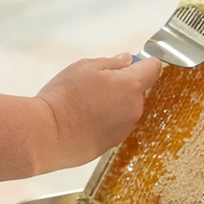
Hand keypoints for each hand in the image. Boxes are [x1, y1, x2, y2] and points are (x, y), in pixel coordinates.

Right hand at [35, 54, 161, 168]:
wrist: (50, 134)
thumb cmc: (66, 98)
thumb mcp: (85, 67)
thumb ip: (111, 62)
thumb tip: (125, 61)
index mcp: (131, 85)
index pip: (152, 68)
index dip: (143, 62)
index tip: (133, 61)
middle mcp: (134, 108)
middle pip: (139, 89)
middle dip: (124, 83)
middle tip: (98, 82)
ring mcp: (125, 127)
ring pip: (127, 107)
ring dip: (115, 102)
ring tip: (88, 102)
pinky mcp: (114, 142)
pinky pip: (117, 124)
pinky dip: (107, 119)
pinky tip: (87, 117)